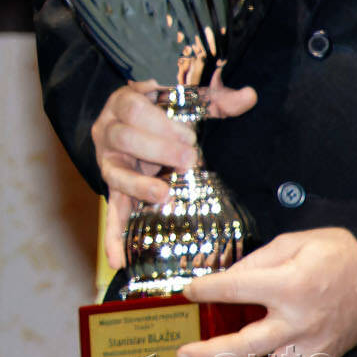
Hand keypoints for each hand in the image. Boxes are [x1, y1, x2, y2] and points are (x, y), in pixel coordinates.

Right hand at [91, 71, 256, 268]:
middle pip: (124, 137)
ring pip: (115, 174)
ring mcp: (108, 164)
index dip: (161, 122)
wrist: (135, 126)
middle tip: (190, 159)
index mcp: (124, 104)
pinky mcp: (114, 191)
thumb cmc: (164, 114)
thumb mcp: (186, 102)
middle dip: (158, 149)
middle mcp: (107, 132)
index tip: (190, 135)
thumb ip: (216, 100)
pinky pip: (111, 214)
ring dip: (139, 185)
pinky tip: (119, 259)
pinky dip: (113, 237)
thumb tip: (249, 96)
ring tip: (163, 194)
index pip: (134, 108)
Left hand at [178, 228, 356, 356]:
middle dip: (209, 354)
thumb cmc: (336, 255)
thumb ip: (254, 262)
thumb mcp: (292, 243)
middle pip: (246, 346)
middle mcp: (298, 322)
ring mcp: (311, 347)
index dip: (206, 290)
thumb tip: (222, 278)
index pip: (234, 290)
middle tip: (182, 356)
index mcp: (287, 286)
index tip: (188, 292)